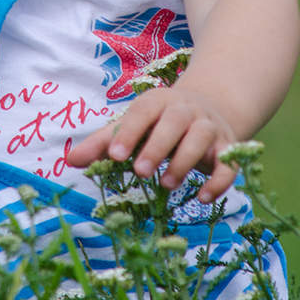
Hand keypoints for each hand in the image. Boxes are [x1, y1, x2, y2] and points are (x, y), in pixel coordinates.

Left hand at [66, 85, 238, 201]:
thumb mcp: (132, 127)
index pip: (141, 113)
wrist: (209, 109)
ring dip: (184, 161)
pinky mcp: (228, 148)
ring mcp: (209, 127)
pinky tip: (203, 198)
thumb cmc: (159, 123)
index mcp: (157, 102)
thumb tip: (70, 161)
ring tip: (166, 185)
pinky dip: (219, 180)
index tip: (113, 156)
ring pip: (201, 139)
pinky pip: (228, 163)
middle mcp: (185, 110)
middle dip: (156, 147)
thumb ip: (103, 144)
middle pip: (173, 123)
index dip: (128, 133)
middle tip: (140, 172)